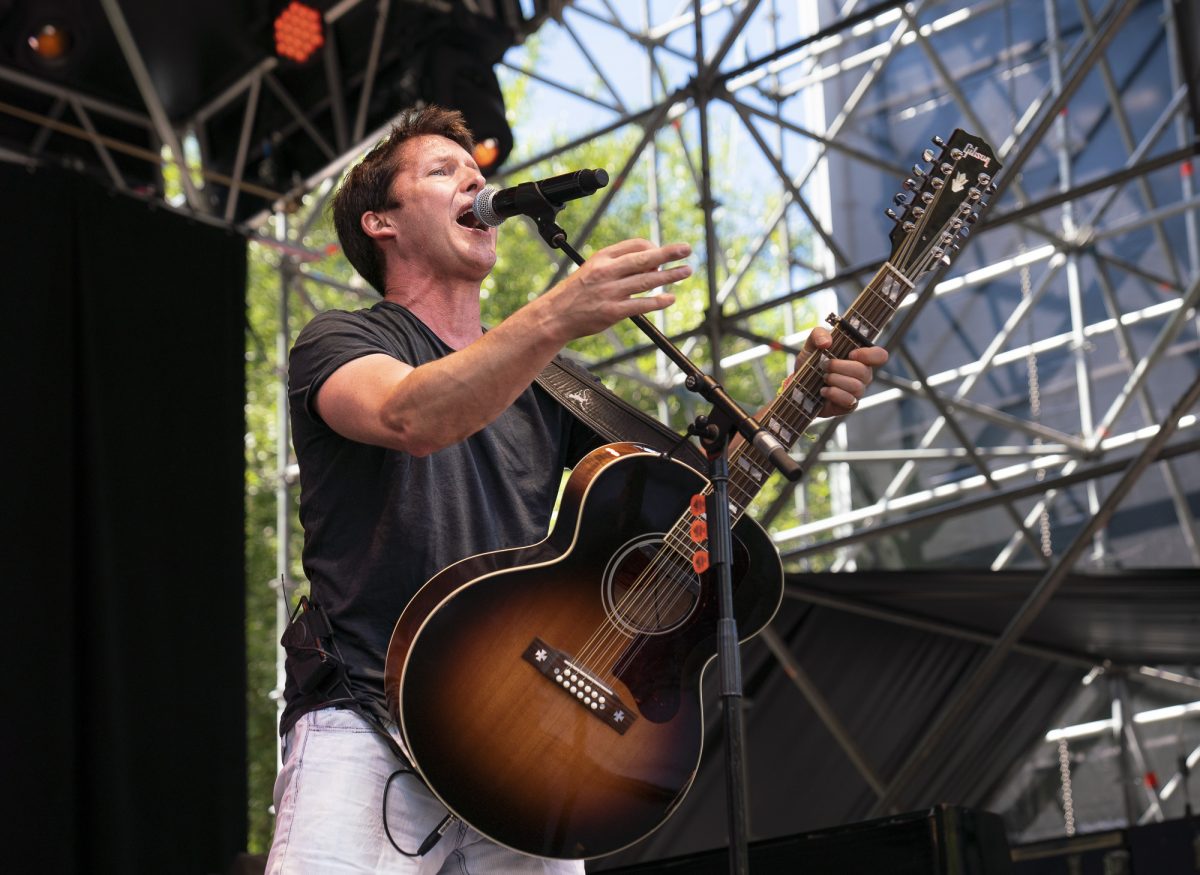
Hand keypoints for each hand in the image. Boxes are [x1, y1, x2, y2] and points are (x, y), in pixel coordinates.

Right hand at [539, 239, 690, 341]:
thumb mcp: (591, 269)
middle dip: (668, 253)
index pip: (634, 245)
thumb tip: (647, 262)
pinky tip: (670, 298)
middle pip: (644, 258)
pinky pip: (641, 304)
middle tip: (686, 249)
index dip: (652, 247)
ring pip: (646, 280)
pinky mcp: (612, 312)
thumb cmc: (575, 293)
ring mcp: (610, 292)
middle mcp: (607, 272)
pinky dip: (658, 301)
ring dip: (670, 276)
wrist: (554, 316)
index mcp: (602, 258)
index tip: (663, 254)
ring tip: (686, 271)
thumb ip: (616, 264)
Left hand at [795, 326, 888, 416]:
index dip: (869, 354)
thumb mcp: (812, 344)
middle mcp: (862, 375)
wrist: (799, 384)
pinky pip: (848, 401)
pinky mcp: (848, 406)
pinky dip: (833, 393)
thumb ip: (819, 334)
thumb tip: (826, 342)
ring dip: (835, 380)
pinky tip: (823, 390)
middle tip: (824, 365)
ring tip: (824, 377)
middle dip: (840, 367)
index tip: (851, 354)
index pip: (879, 356)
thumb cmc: (811, 362)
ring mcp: (857, 392)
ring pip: (856, 386)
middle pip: (864, 371)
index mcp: (860, 358)